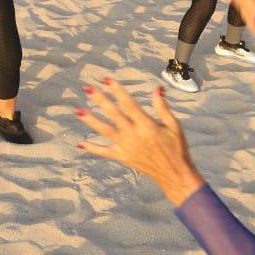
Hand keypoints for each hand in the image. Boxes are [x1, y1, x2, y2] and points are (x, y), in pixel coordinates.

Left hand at [76, 79, 203, 206]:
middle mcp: (134, 135)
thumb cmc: (177, 148)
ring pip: (105, 131)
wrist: (174, 174)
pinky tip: (80, 144)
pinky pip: (105, 152)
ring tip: (78, 111)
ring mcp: (126, 147)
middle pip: (113, 114)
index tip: (107, 80)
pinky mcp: (123, 157)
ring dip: (91, 120)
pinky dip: (92, 148)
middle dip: (100, 100)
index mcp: (147, 125)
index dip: (117, 91)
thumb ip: (162, 107)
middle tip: (87, 88)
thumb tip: (157, 89)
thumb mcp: (174, 126)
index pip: (129, 104)